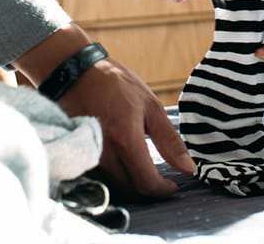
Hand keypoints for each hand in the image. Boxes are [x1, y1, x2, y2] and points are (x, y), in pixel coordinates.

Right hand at [58, 56, 195, 197]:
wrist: (75, 72)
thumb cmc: (116, 85)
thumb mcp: (151, 106)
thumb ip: (169, 141)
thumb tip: (189, 168)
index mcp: (126, 139)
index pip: (146, 182)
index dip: (162, 191)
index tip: (172, 186)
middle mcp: (104, 153)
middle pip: (129, 190)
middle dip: (148, 189)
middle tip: (160, 178)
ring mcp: (87, 156)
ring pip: (113, 186)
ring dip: (131, 184)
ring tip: (143, 169)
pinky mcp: (77, 155)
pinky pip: (99, 177)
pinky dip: (114, 177)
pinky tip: (123, 163)